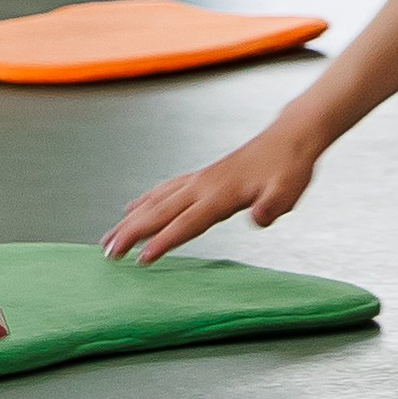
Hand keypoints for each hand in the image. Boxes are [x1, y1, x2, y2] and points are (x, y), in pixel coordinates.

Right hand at [104, 117, 321, 264]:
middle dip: (131, 233)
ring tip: (109, 236)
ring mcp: (200, 179)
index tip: (140, 260)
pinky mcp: (202, 177)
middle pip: (159, 212)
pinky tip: (133, 207)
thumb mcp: (287, 192)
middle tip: (107, 253)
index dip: (163, 242)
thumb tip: (257, 219)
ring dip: (131, 219)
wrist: (290, 138)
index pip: (186, 224)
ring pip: (156, 200)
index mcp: (221, 194)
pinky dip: (144, 199)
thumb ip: (271, 208)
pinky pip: (165, 189)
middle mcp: (203, 185)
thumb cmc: (289, 168)